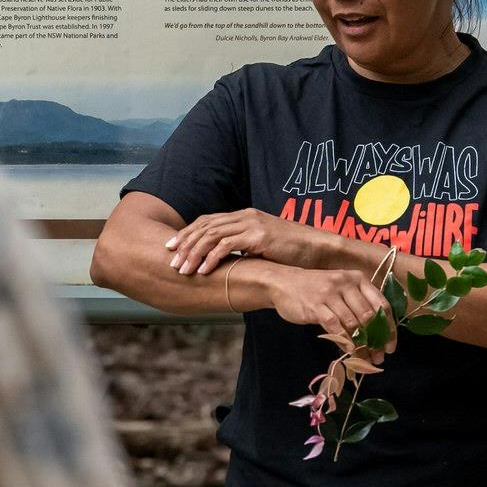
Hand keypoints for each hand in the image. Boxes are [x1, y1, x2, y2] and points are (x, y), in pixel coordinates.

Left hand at [169, 208, 336, 276]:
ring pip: (212, 236)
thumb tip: (227, 259)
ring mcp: (251, 224)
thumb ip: (245, 246)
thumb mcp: (264, 245)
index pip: (208, 221)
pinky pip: (227, 246)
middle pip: (205, 226)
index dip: (187, 233)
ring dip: (194, 253)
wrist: (317, 248)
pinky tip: (204, 270)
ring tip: (183, 269)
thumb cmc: (292, 251)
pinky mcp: (258, 236)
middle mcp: (245, 216)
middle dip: (184, 244)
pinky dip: (212, 258)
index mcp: (244, 216)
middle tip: (169, 260)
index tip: (171, 247)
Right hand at [266, 267, 390, 360]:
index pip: (381, 304)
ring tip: (365, 358)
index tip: (390, 346)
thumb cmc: (316, 289)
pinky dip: (345, 341)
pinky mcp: (316, 306)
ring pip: (353, 324)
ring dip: (362, 345)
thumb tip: (378, 334)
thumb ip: (358, 305)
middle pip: (369, 316)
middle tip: (378, 357)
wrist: (283, 283)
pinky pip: (335, 327)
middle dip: (376, 340)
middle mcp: (346, 283)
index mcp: (358, 279)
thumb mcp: (341, 289)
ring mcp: (330, 294)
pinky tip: (349, 352)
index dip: (389, 328)